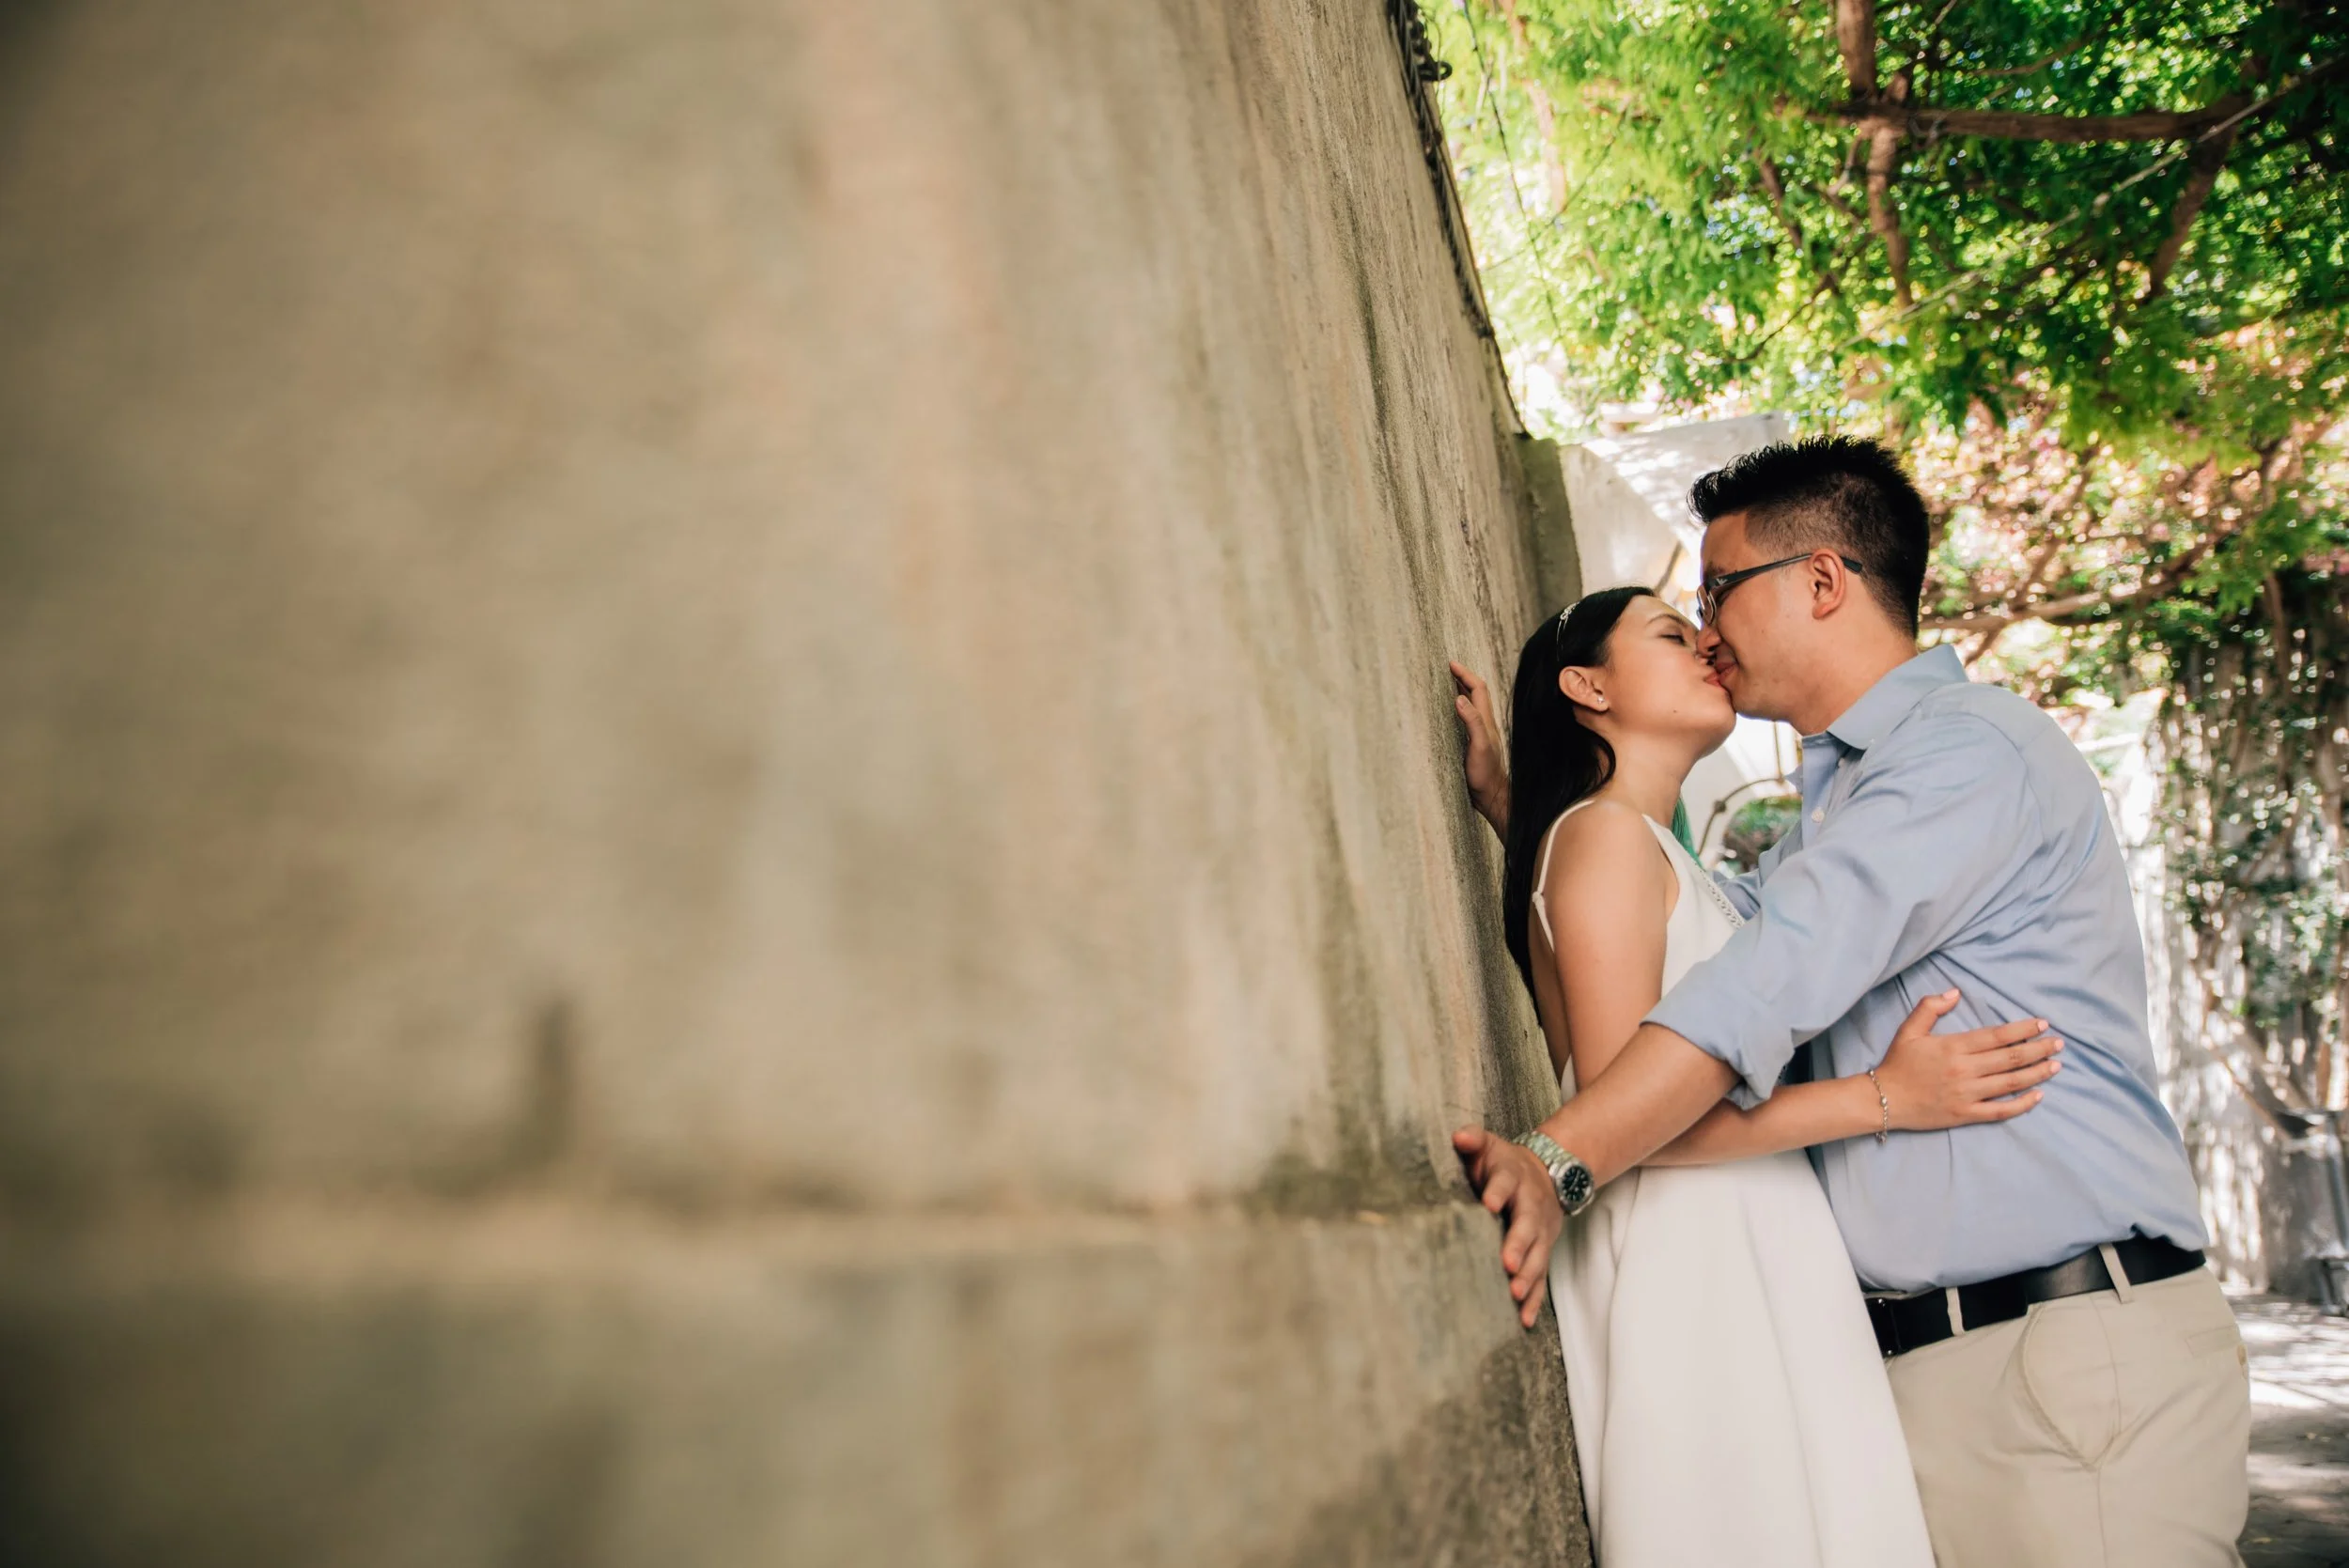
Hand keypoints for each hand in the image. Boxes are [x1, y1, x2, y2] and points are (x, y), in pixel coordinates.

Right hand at [1449, 661, 1508, 833]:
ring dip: (1460, 691)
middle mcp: (1483, 724)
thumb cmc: (1486, 774)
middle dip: (1462, 677)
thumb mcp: (1479, 746)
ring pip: (1471, 704)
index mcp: (1486, 721)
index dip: (1465, 674)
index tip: (1450, 664)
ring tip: (1444, 683)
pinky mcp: (1472, 743)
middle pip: (1476, 693)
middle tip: (1446, 669)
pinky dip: (1456, 708)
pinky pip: (1465, 718)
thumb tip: (1460, 697)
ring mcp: (1478, 733)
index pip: (1478, 688)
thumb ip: (1472, 722)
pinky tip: (1447, 712)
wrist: (1491, 796)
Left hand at [1452, 1126, 1560, 1326]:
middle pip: (1526, 1225)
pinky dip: (1535, 1299)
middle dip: (1518, 1244)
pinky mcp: (1542, 1251)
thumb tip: (1458, 1136)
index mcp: (1513, 1178)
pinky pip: (1541, 1277)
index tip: (1487, 1204)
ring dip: (1528, 1275)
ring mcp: (1540, 1232)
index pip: (1505, 1183)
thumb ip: (1473, 1139)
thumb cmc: (1503, 1163)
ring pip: (1538, 1255)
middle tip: (1507, 1263)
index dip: (1497, 1192)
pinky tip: (1524, 1319)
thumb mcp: (1489, 1145)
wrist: (1548, 1173)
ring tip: (1515, 1294)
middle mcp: (1530, 1207)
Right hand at [1875, 989, 2062, 1131]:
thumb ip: (1930, 1007)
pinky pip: (2001, 1110)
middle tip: (2058, 1043)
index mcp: (1953, 1047)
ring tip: (2056, 1065)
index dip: (2023, 1030)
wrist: (1883, 1100)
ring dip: (2037, 1073)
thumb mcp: (1909, 1030)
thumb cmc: (1898, 1063)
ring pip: (2011, 1082)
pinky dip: (2022, 1104)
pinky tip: (2038, 1095)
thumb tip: (1955, 993)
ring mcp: (1967, 1094)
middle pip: (2010, 1058)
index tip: (2043, 1024)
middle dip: (2039, 1049)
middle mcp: (1964, 1070)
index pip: (1997, 1036)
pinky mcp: (1967, 1114)